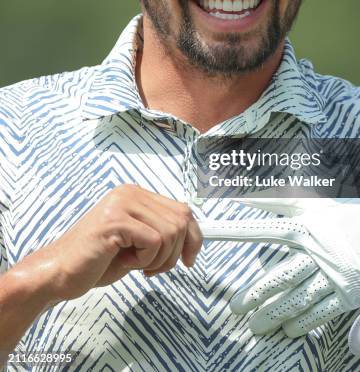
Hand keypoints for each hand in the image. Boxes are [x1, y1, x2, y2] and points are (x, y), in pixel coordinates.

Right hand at [12, 184, 202, 304]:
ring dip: (158, 259)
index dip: (193, 236)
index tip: (190, 257)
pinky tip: (125, 262)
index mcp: (136, 194)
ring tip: (136, 264)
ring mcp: (122, 204)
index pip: (181, 209)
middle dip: (174, 252)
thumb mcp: (137, 242)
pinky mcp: (115, 220)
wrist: (60, 272)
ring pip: (170, 232)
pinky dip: (145, 260)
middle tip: (153, 268)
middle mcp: (130, 193)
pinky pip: (154, 241)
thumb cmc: (97, 261)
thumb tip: (192, 235)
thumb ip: (160, 231)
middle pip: (181, 219)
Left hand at [200, 195, 359, 354]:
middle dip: (255, 293)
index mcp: (311, 225)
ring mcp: (334, 276)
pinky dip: (303, 320)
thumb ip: (289, 201)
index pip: (265, 226)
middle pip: (279, 276)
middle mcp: (318, 252)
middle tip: (236, 307)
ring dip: (274, 313)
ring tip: (256, 324)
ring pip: (296, 298)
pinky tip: (288, 328)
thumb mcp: (328, 202)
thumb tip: (255, 196)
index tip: (212, 231)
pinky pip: (321, 311)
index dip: (237, 228)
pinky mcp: (350, 294)